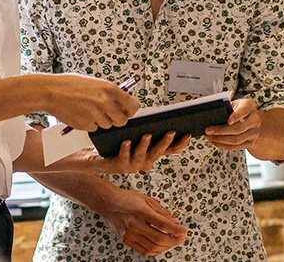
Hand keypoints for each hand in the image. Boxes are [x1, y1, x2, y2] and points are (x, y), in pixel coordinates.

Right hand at [41, 74, 139, 131]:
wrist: (51, 91)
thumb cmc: (71, 85)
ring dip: (100, 121)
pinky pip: (94, 128)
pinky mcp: (86, 124)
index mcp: (110, 89)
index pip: (133, 106)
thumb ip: (109, 94)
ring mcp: (95, 114)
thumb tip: (122, 104)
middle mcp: (105, 102)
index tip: (125, 112)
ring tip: (88, 110)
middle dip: (116, 120)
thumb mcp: (95, 83)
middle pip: (122, 121)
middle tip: (107, 115)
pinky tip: (80, 114)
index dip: (129, 111)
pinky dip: (89, 124)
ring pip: (107, 125)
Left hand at [69, 131, 190, 174]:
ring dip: (144, 145)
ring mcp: (132, 166)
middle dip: (165, 142)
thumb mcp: (134, 135)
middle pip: (157, 152)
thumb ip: (147, 130)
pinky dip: (125, 149)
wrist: (95, 159)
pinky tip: (126, 141)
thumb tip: (159, 116)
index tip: (188, 134)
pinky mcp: (119, 166)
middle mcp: (144, 162)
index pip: (169, 151)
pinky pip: (123, 157)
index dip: (180, 144)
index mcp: (150, 155)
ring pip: (141, 156)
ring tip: (146, 134)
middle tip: (171, 132)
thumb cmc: (116, 144)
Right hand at [100, 188, 187, 256]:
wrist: (108, 202)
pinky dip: (155, 251)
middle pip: (158, 238)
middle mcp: (134, 224)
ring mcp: (129, 234)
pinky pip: (143, 251)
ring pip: (152, 247)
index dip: (175, 230)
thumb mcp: (146, 199)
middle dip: (173, 240)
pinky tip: (161, 246)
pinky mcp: (126, 240)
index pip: (162, 224)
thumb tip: (175, 222)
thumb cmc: (127, 199)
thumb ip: (161, 211)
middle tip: (181, 239)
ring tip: (172, 242)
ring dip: (166, 247)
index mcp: (140, 211)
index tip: (184, 231)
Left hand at [204, 97, 260, 150]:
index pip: (243, 111)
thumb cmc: (239, 109)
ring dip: (220, 140)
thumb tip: (211, 113)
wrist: (252, 119)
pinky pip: (236, 147)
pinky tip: (215, 141)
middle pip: (238, 128)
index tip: (228, 121)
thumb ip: (227, 107)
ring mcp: (254, 133)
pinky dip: (223, 145)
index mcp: (249, 106)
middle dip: (221, 130)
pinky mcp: (250, 143)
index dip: (236, 116)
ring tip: (209, 136)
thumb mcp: (235, 103)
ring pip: (237, 140)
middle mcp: (255, 120)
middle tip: (208, 130)